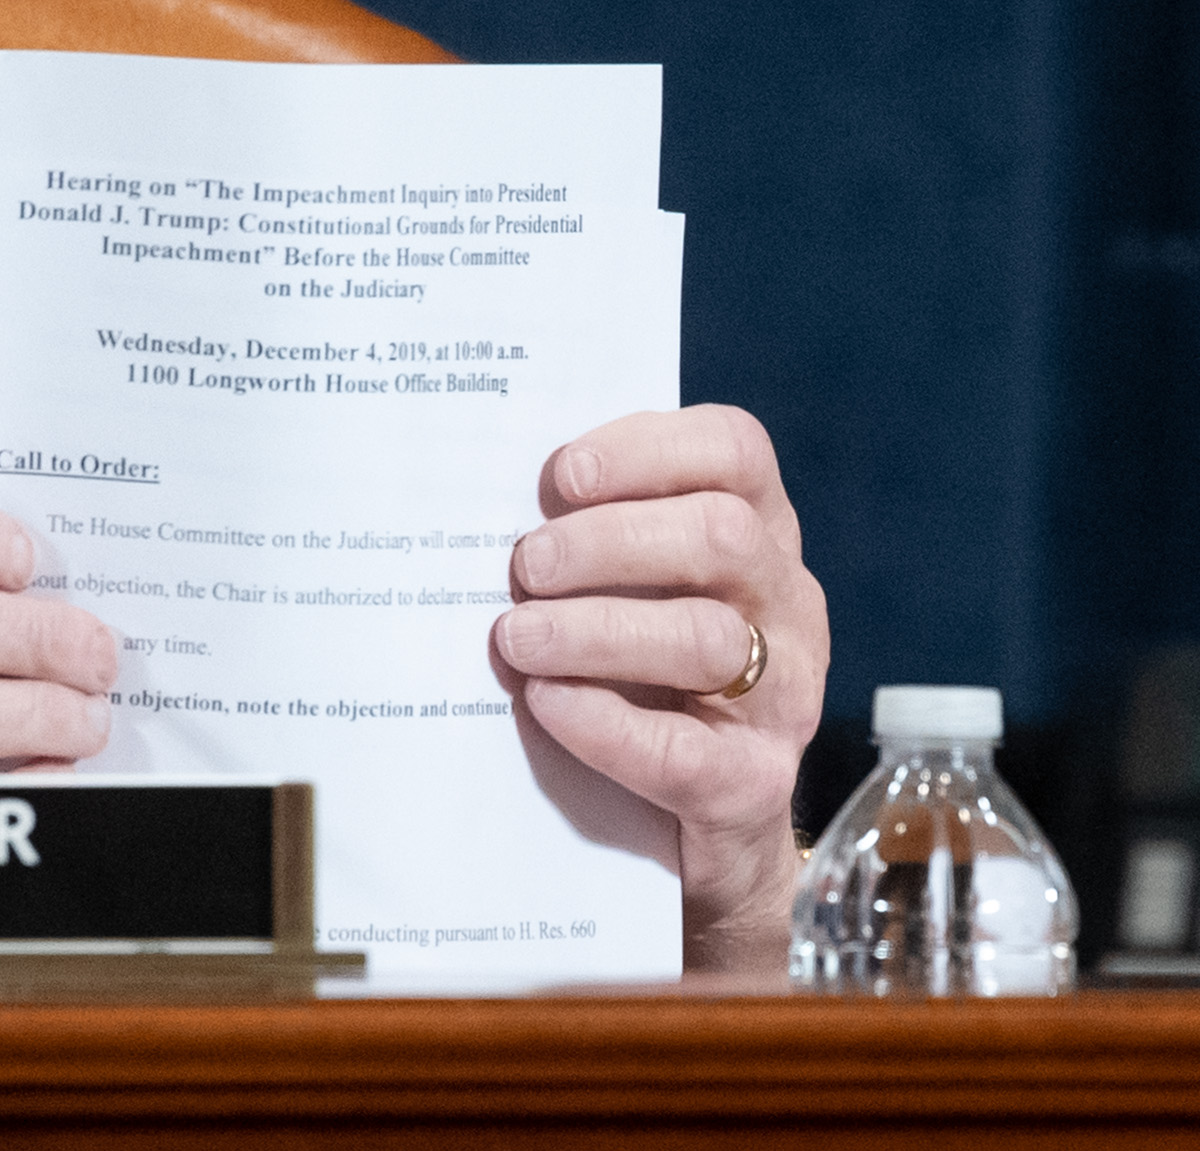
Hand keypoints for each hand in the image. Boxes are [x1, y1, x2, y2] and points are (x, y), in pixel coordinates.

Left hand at [493, 405, 827, 973]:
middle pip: (720, 536)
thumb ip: (589, 536)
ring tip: (517, 638)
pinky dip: (604, 722)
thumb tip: (490, 498)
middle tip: (526, 566)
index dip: (647, 449)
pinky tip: (546, 704)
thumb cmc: (643, 674)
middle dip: (608, 541)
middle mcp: (785, 604)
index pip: (733, 453)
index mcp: (758, 532)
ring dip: (595, 631)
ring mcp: (783, 695)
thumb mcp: (628, 590)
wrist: (691, 824)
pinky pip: (683, 749)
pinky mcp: (753, 782)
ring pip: (704, 638)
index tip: (561, 476)